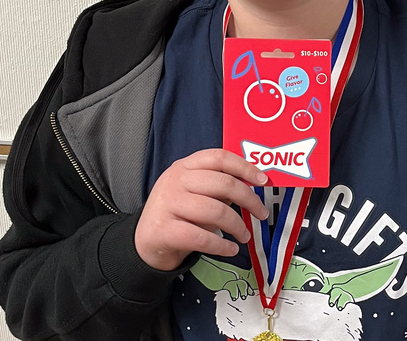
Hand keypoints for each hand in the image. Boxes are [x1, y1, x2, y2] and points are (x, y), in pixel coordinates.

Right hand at [135, 148, 268, 270]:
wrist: (143, 242)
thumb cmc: (176, 214)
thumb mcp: (193, 191)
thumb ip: (217, 186)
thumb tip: (252, 185)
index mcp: (185, 166)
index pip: (219, 157)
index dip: (245, 167)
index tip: (263, 181)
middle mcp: (175, 180)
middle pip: (223, 184)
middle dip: (249, 200)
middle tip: (261, 213)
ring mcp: (168, 204)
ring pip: (216, 212)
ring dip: (237, 226)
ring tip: (245, 236)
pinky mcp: (164, 230)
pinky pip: (203, 238)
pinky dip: (222, 246)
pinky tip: (230, 249)